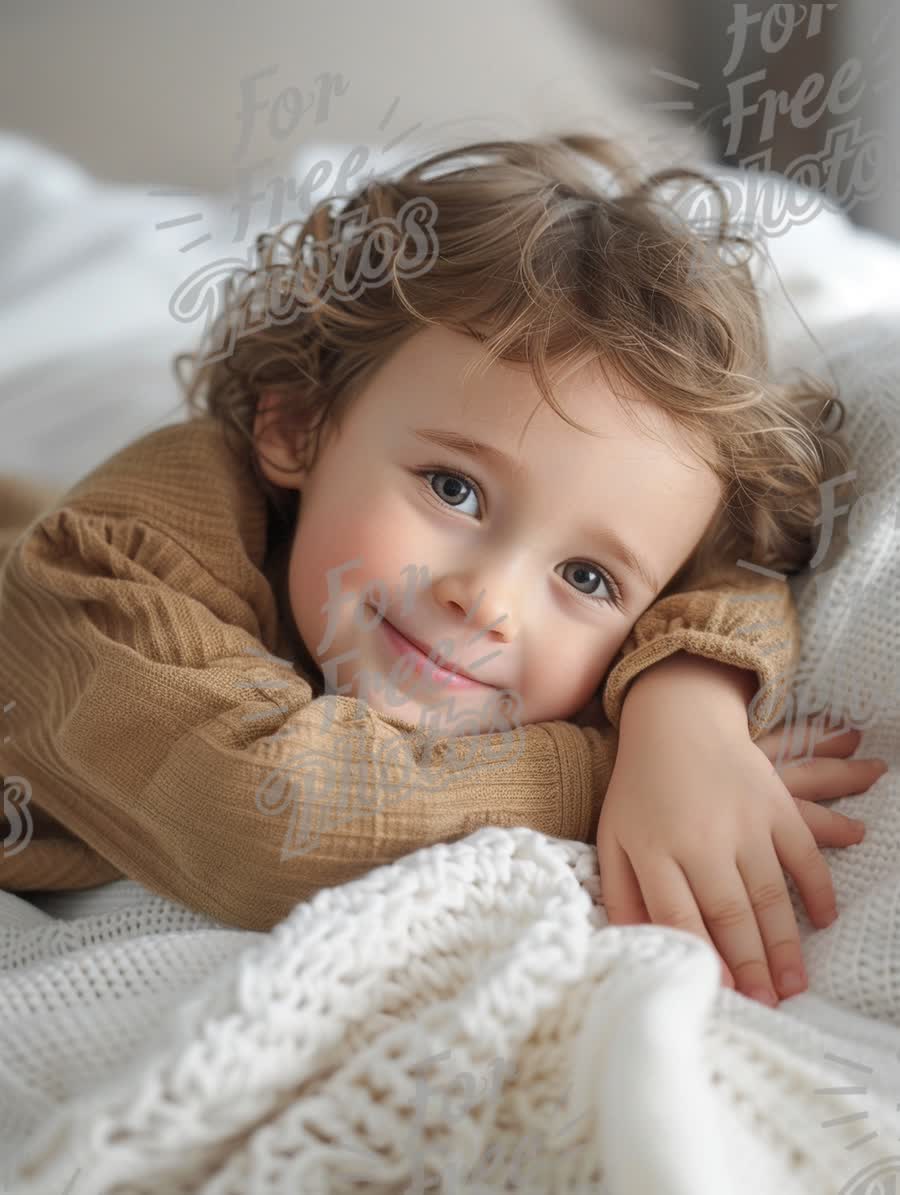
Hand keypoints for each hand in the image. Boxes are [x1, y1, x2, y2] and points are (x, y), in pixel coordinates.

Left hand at [596, 694, 886, 1006]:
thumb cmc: (639, 790)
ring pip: (769, 894)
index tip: (723, 997)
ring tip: (795, 986)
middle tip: (768, 1006)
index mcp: (653, 849)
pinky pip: (804, 853)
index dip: (702, 960)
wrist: (675, 720)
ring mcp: (741, 820)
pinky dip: (819, 888)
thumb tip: (634, 948)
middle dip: (751, 967)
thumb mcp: (613, 837)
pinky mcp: (773, 803)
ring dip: (787, 945)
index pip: (679, 917)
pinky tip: (824, 920)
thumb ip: (622, 894)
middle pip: (728, 913)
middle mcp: (698, 838)